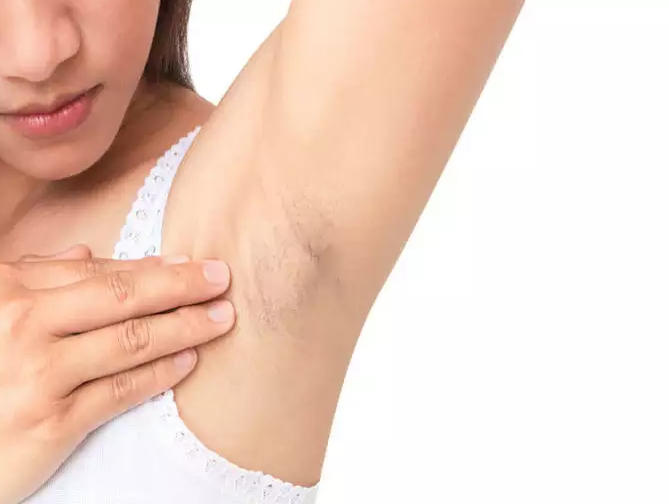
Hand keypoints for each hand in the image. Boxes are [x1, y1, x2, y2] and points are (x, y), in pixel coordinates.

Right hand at [0, 246, 235, 503]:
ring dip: (184, 326)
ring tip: (220, 318)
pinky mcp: (49, 422)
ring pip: (130, 341)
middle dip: (181, 286)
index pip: (96, 272)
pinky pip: (118, 391)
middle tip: (222, 279)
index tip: (190, 264)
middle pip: (121, 297)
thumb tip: (82, 250)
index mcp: (11, 290)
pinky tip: (188, 360)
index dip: (151, 267)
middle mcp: (24, 325)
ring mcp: (39, 373)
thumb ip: (35, 280)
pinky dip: (159, 374)